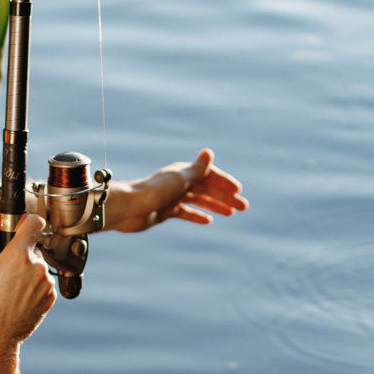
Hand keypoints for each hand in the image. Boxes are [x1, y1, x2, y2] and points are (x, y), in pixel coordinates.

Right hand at [0, 205, 55, 361]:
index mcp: (18, 255)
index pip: (34, 221)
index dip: (24, 222)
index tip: (15, 229)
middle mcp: (37, 267)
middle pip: (32, 246)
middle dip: (19, 252)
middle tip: (0, 270)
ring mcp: (46, 284)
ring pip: (37, 265)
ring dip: (26, 270)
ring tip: (6, 288)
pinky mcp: (51, 298)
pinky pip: (43, 282)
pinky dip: (32, 286)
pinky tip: (15, 298)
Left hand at [104, 148, 247, 232]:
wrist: (129, 209)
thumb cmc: (154, 191)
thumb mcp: (180, 179)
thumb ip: (197, 169)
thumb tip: (209, 152)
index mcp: (183, 172)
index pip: (209, 175)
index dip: (224, 182)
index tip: (238, 192)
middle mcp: (178, 183)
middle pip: (207, 188)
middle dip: (225, 197)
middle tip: (244, 207)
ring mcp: (172, 197)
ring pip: (199, 200)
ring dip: (215, 205)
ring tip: (232, 213)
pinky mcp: (166, 211)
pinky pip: (186, 212)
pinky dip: (197, 215)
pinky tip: (209, 221)